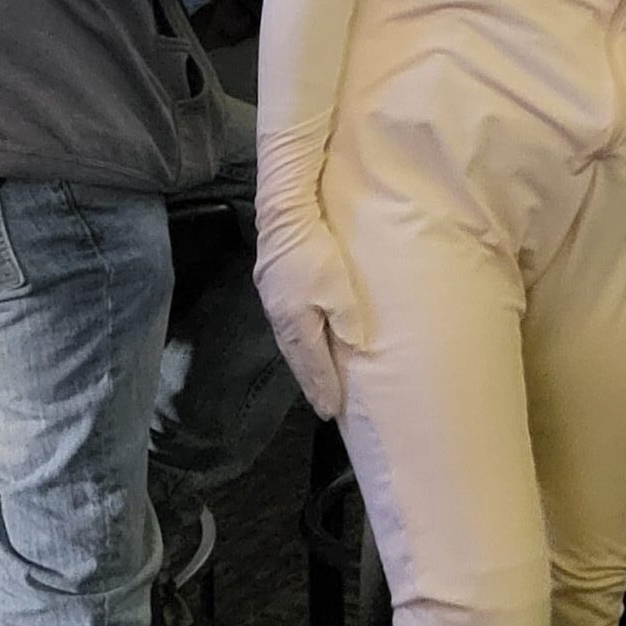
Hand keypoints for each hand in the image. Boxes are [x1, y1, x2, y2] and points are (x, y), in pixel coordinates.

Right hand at [254, 220, 366, 419]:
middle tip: (322, 404)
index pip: (312, 365)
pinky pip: (288, 328)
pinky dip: (298, 344)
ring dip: (304, 365)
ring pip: (291, 344)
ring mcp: (273, 304)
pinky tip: (304, 344)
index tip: (331, 411)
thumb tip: (353, 348)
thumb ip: (346, 322)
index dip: (323, 388)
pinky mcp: (272, 288)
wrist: (283, 215)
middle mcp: (280, 319)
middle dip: (311, 383)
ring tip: (314, 381)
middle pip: (298, 359)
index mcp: (295, 325)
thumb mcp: (339, 289)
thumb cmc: (315, 253)